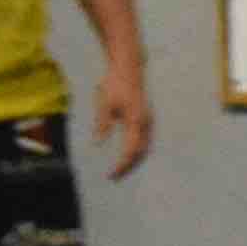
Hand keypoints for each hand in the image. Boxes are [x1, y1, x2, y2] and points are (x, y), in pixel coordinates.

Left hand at [92, 61, 154, 179]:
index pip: (130, 151)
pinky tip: (126, 155)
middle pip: (141, 153)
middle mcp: (146, 123)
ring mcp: (148, 121)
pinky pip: (145, 141)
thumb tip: (98, 144)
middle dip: (129, 167)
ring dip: (134, 161)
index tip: (110, 175)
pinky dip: (137, 152)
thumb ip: (102, 124)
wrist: (129, 68)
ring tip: (120, 170)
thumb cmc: (114, 84)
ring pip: (145, 148)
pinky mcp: (147, 119)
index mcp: (136, 120)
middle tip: (114, 177)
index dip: (121, 165)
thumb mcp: (104, 103)